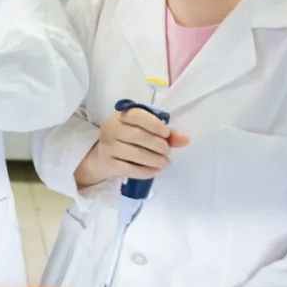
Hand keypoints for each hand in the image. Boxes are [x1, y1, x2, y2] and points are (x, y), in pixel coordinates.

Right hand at [74, 107, 190, 188]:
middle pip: (138, 136)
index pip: (137, 115)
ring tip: (164, 162)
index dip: (154, 124)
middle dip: (158, 145)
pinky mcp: (108, 164)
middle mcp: (112, 128)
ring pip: (134, 154)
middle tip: (167, 151)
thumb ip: (165, 134)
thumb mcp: (144, 131)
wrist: (101, 157)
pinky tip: (155, 171)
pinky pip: (129, 169)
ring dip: (154, 160)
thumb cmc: (127, 140)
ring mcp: (108, 146)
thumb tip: (185, 139)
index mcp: (122, 116)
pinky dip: (145, 172)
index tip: (166, 134)